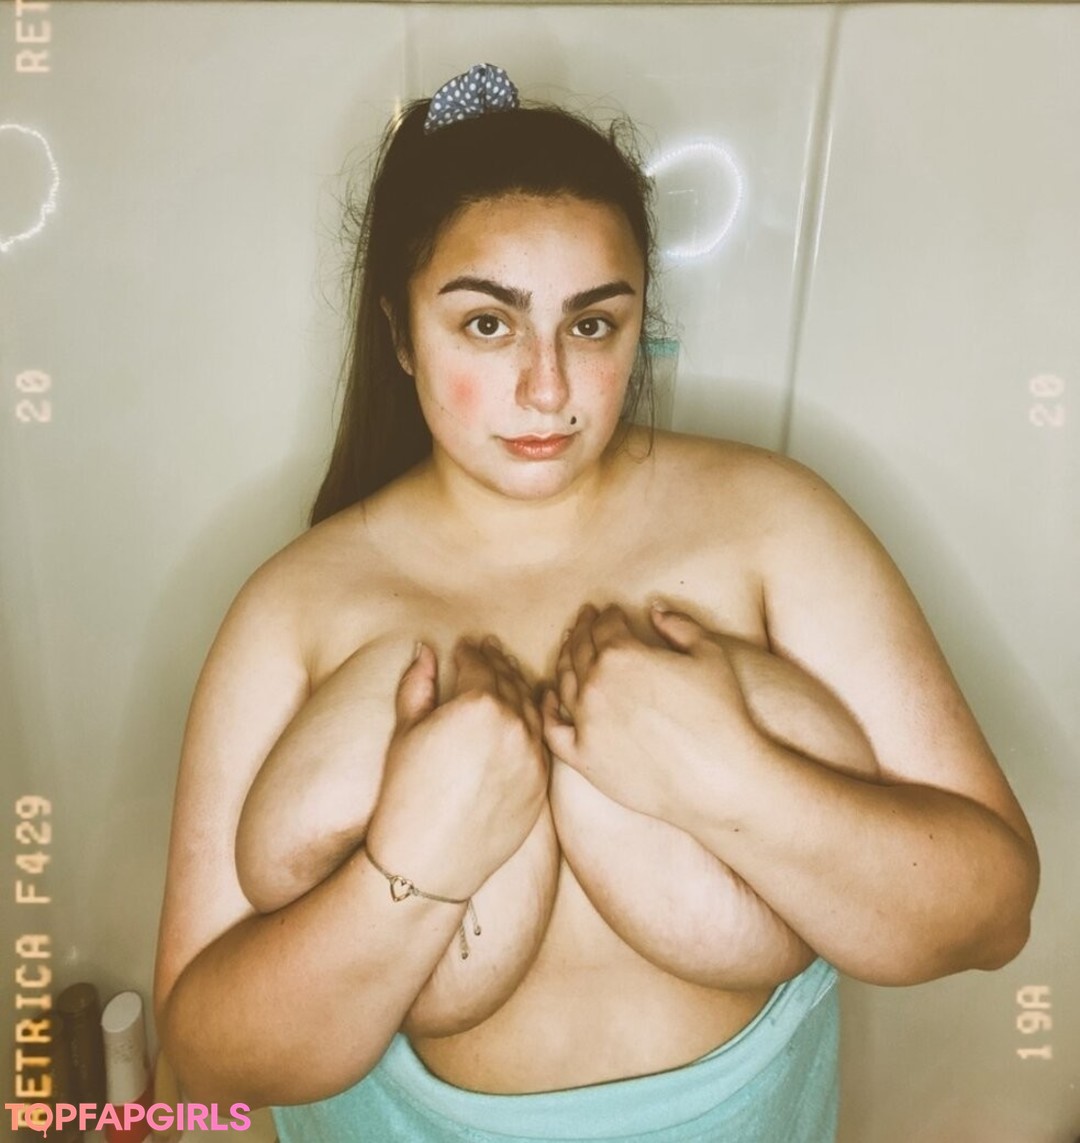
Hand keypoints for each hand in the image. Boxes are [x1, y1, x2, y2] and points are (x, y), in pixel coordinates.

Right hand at [366, 637, 548, 897]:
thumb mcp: (406, 730)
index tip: (463, 647)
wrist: (430, 859)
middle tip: (487, 651)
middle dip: (495, 662)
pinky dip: (530, 722)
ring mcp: (533, 753)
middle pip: (508, 679)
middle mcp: (514, 723)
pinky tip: (520, 717)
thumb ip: (417, 684)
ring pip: (530, 706)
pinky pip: (539, 739)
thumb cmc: (407, 793)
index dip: (468, 651)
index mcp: (478, 703)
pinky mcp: (541, 781)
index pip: (478, 663)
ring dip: (516, 688)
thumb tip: (424, 650)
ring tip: (504, 678)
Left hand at [541, 603, 759, 821]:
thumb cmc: (720, 715)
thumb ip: (679, 625)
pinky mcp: (583, 756)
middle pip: (579, 648)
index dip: (608, 614)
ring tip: (569, 649)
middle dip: (582, 629)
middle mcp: (596, 684)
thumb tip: (655, 608)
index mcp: (622, 654)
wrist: (718, 778)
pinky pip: (553, 728)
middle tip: (584, 619)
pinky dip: (547, 709)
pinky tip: (550, 697)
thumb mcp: (709, 654)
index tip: (611, 611)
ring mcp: (585, 722)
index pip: (605, 625)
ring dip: (565, 660)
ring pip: (563, 681)